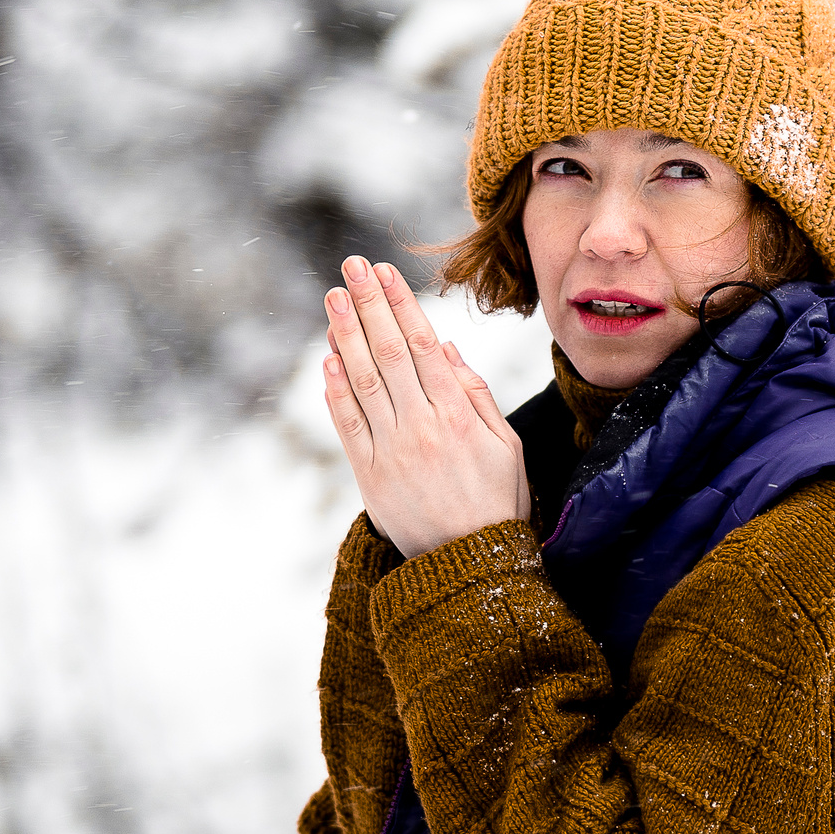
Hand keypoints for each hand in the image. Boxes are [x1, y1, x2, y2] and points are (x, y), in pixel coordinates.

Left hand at [322, 257, 530, 558]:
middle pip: (389, 353)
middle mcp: (422, 428)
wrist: (470, 565)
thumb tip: (449, 350)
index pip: (425, 346)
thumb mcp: (506, 447)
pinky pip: (348, 425)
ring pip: (363, 382)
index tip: (384, 273)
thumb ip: (477, 397)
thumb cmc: (496, 503)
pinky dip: (335, 390)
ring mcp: (391, 451)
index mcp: (459, 417)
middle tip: (350, 267)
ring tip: (333, 299)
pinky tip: (328, 358)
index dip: (401, 306)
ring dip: (344, 336)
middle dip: (368, 306)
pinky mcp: (369, 476)